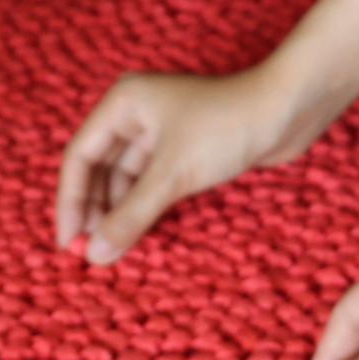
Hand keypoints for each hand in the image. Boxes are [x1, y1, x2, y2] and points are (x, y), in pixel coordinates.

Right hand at [53, 66, 308, 264]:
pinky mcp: (186, 149)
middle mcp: (137, 114)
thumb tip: (95, 255)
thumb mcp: (173, 175)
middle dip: (94, 210)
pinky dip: (144, 208)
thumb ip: (131, 216)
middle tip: (90, 252)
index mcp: (123, 103)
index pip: (80, 156)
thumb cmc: (228, 125)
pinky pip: (152, 183)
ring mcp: (162, 132)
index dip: (70, 202)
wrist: (290, 110)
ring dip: (119, 212)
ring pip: (127, 179)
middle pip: (100, 169)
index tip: (68, 243)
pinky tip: (140, 234)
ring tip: (113, 249)